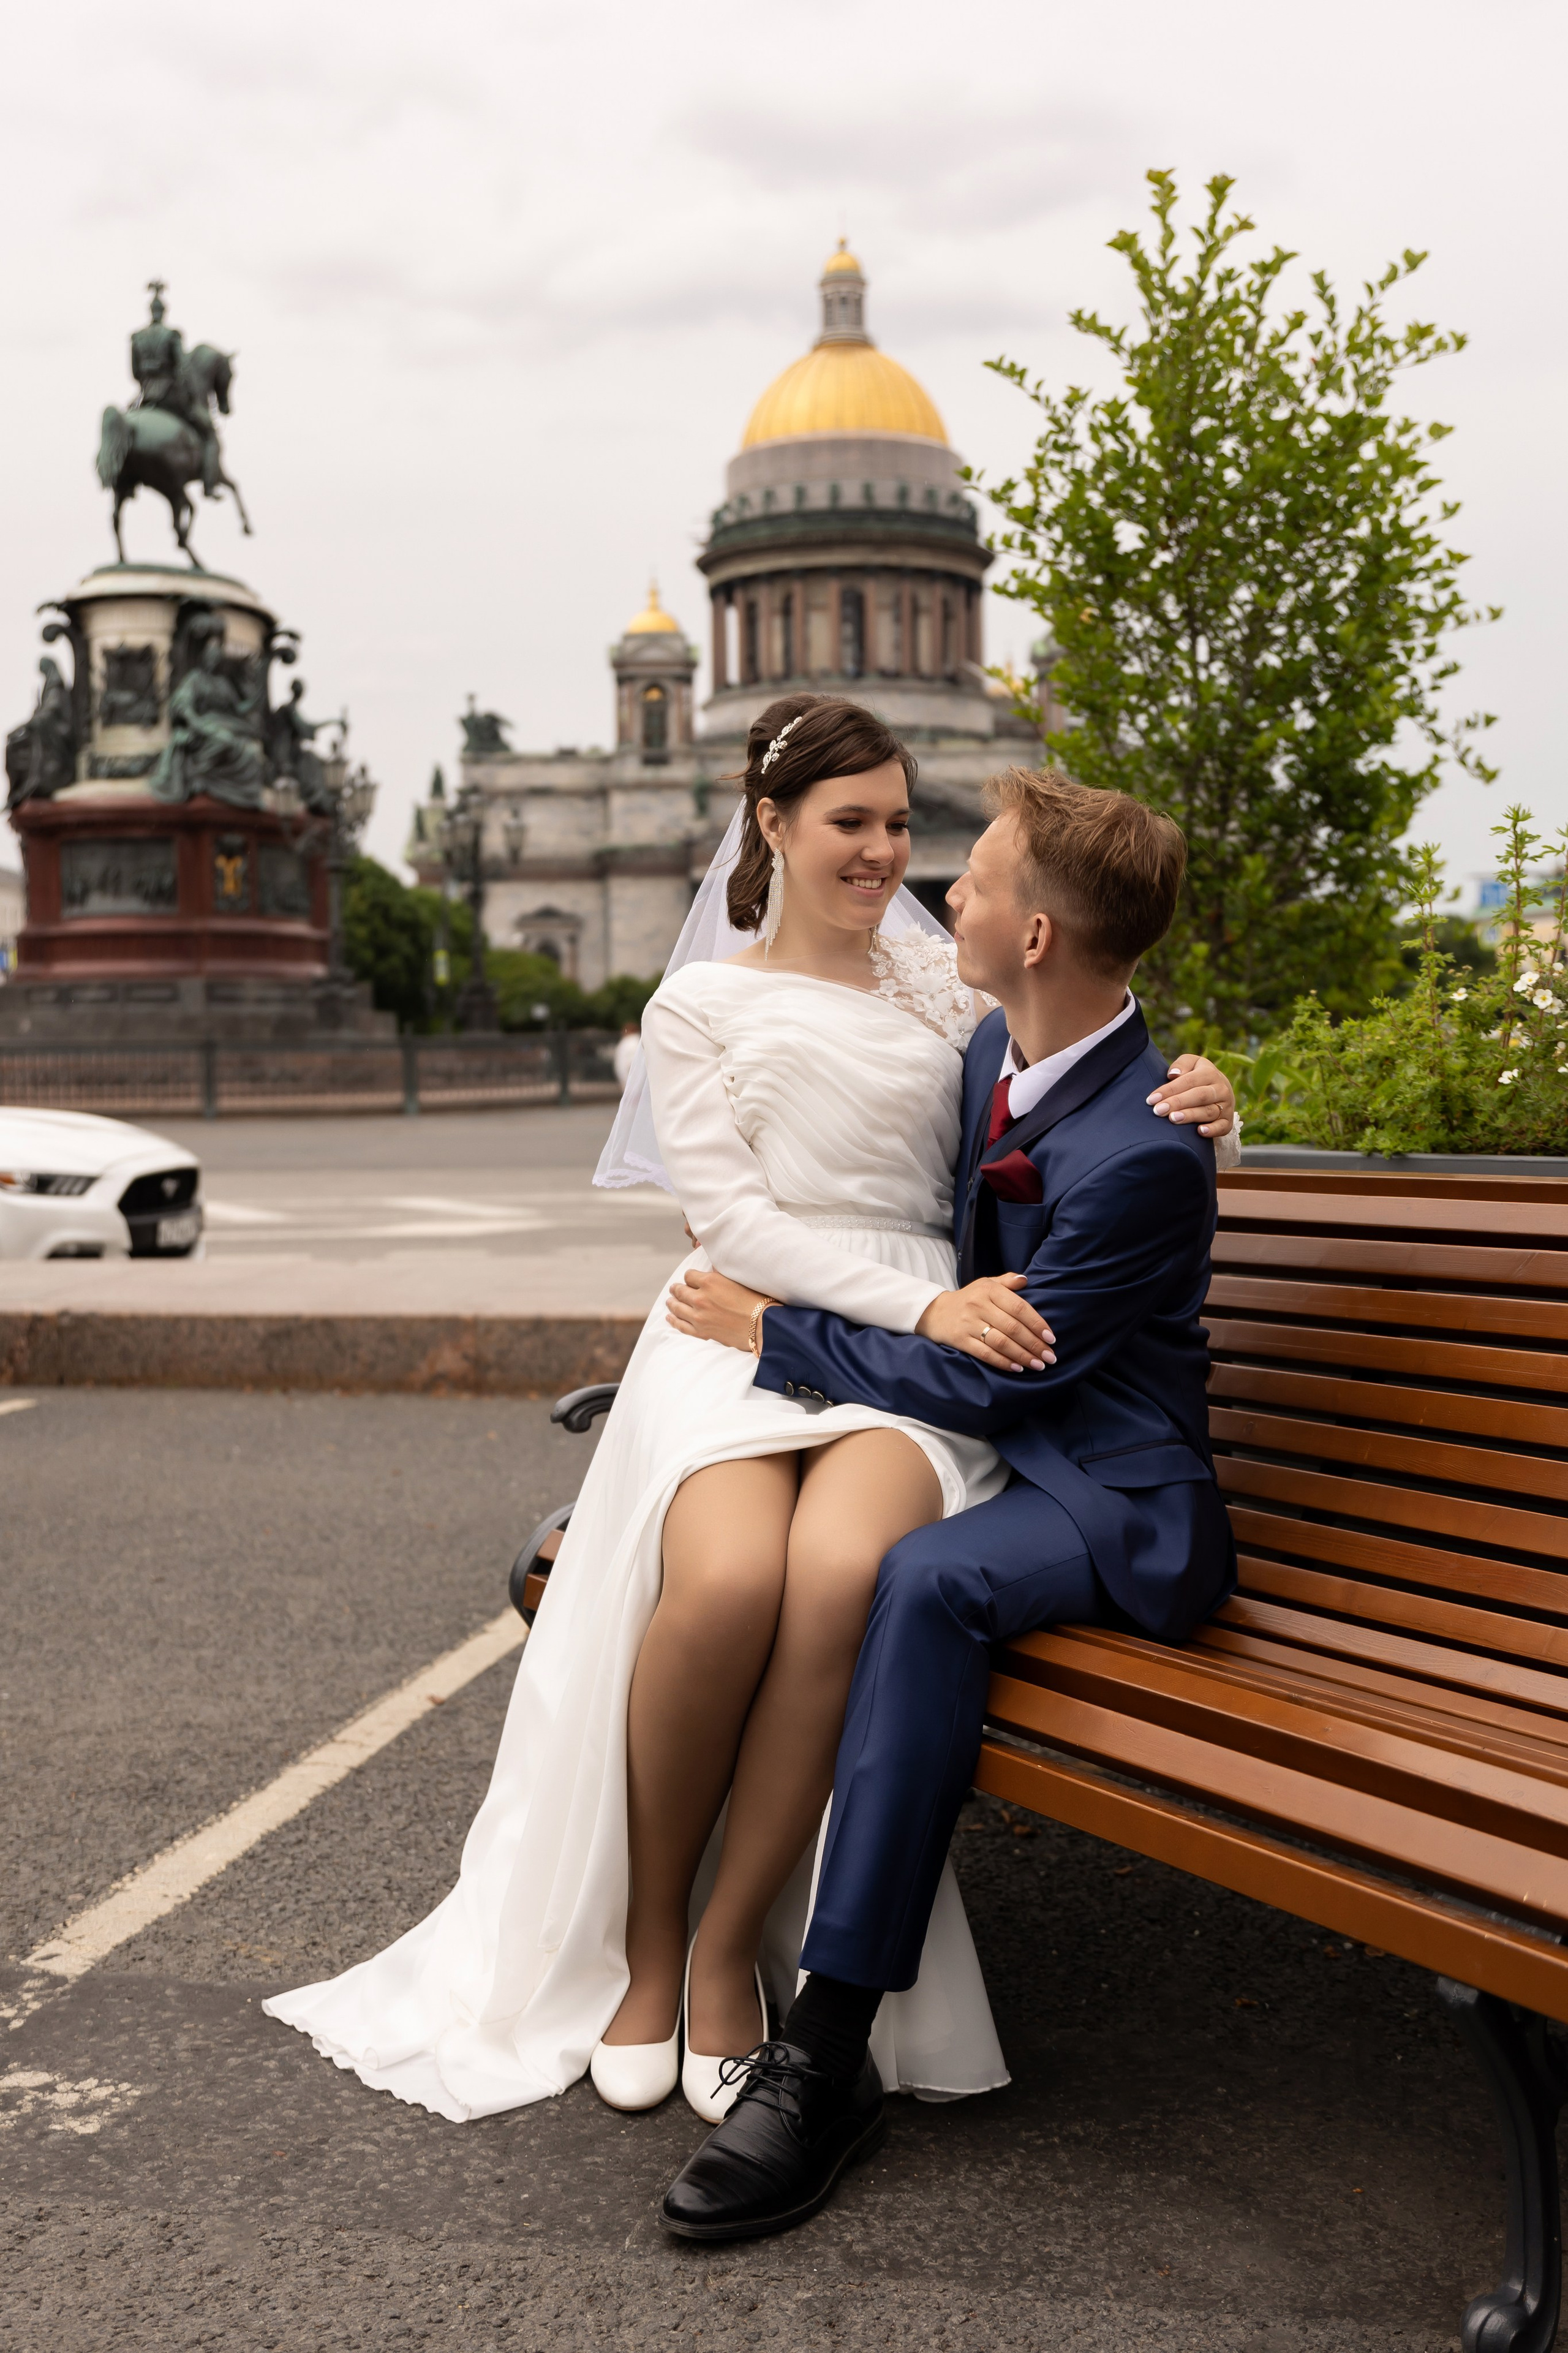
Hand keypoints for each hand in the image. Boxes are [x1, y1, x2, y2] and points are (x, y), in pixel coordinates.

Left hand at [667, 1265, 770, 1352]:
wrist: (762, 1326)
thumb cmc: (755, 1300)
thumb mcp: (736, 1279)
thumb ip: (720, 1273)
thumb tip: (711, 1267)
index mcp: (710, 1281)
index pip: (689, 1275)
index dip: (690, 1277)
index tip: (691, 1279)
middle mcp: (700, 1298)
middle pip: (680, 1291)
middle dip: (677, 1289)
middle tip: (674, 1289)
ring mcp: (699, 1316)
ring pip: (677, 1307)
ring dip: (672, 1303)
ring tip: (670, 1301)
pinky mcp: (701, 1332)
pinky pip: (681, 1325)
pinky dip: (673, 1321)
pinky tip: (670, 1317)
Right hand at [915, 1274, 1055, 1370]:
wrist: (933, 1312)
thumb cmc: (967, 1299)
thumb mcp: (985, 1284)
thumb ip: (1006, 1282)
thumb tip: (1025, 1280)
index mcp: (989, 1290)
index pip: (1019, 1307)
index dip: (1037, 1323)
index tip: (1051, 1338)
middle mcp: (979, 1305)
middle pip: (1013, 1327)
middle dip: (1034, 1344)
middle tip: (1050, 1357)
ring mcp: (968, 1323)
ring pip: (1001, 1342)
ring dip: (1022, 1356)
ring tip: (1038, 1365)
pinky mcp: (960, 1340)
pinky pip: (985, 1353)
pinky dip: (1003, 1362)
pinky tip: (1017, 1368)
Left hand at [1148, 1054, 1235, 1137]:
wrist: (1220, 1090)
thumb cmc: (1198, 1076)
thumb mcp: (1191, 1064)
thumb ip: (1182, 1064)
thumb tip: (1173, 1074)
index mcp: (1210, 1073)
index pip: (1188, 1081)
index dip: (1169, 1090)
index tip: (1152, 1099)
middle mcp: (1221, 1089)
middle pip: (1199, 1096)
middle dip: (1177, 1103)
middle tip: (1159, 1110)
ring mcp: (1226, 1106)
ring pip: (1208, 1111)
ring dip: (1190, 1115)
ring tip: (1173, 1118)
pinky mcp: (1228, 1122)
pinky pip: (1222, 1127)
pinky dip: (1212, 1130)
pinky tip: (1200, 1131)